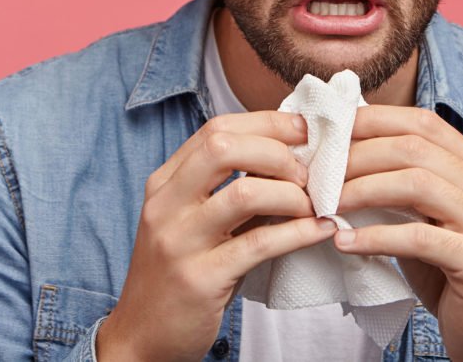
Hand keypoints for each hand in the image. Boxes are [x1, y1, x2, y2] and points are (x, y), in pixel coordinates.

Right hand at [97, 111, 336, 361]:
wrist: (142, 337)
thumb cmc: (180, 273)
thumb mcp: (192, 221)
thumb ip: (226, 188)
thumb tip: (290, 157)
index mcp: (164, 183)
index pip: (216, 129)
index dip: (266, 124)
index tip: (302, 131)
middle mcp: (166, 205)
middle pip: (225, 147)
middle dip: (277, 152)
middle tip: (307, 174)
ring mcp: (180, 241)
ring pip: (244, 192)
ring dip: (291, 194)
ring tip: (312, 205)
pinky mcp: (200, 278)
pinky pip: (259, 244)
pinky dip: (298, 232)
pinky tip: (320, 230)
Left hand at [335, 106, 462, 361]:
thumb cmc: (447, 267)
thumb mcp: (425, 215)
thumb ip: (399, 182)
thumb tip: (340, 152)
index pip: (423, 123)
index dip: (374, 121)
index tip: (330, 132)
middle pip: (414, 149)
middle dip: (358, 156)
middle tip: (318, 173)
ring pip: (416, 185)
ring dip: (361, 190)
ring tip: (326, 204)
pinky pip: (417, 238)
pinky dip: (374, 236)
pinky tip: (344, 241)